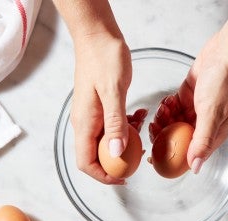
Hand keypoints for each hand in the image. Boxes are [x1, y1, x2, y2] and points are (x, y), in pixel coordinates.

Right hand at [70, 33, 137, 183]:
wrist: (97, 36)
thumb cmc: (104, 59)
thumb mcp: (114, 91)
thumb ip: (115, 124)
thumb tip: (117, 153)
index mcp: (84, 123)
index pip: (86, 163)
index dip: (103, 176)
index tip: (123, 178)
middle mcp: (85, 123)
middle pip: (97, 156)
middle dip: (118, 160)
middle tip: (139, 155)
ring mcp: (92, 115)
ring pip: (107, 141)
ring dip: (126, 141)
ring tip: (142, 128)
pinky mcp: (100, 107)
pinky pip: (112, 126)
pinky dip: (127, 126)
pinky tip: (139, 115)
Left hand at [149, 32, 227, 173]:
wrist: (227, 53)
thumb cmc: (225, 83)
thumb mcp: (212, 115)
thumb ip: (202, 141)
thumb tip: (195, 167)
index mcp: (213, 135)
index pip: (190, 154)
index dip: (172, 156)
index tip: (156, 153)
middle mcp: (203, 125)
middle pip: (177, 139)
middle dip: (164, 134)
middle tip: (155, 126)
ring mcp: (195, 111)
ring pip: (172, 123)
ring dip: (165, 118)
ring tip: (165, 108)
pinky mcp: (188, 97)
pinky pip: (172, 107)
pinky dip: (167, 105)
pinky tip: (168, 100)